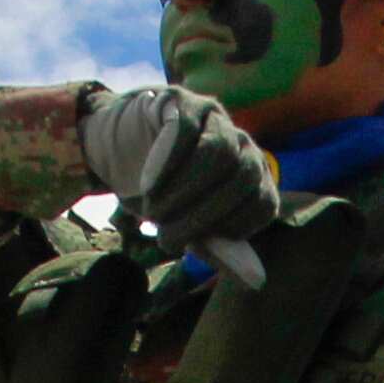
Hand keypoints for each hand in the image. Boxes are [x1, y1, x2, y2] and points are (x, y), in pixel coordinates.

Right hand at [83, 85, 279, 280]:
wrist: (119, 151)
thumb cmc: (161, 195)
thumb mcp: (187, 224)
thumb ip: (218, 247)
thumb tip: (256, 282)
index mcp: (253, 177)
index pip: (263, 203)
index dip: (233, 229)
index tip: (198, 245)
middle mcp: (242, 144)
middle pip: (241, 178)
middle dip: (203, 216)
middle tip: (167, 238)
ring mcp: (215, 118)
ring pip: (217, 152)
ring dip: (184, 191)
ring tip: (153, 212)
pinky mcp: (183, 100)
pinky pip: (185, 130)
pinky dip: (166, 164)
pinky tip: (148, 186)